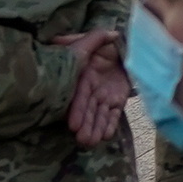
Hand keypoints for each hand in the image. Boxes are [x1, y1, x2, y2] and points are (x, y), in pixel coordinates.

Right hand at [58, 30, 131, 148]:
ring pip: (99, 115)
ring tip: (91, 143)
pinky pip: (114, 115)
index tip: (72, 124)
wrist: (125, 49)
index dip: (77, 109)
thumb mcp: (91, 39)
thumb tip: (57, 39)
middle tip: (82, 140)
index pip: (79, 95)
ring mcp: (104, 97)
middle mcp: (91, 91)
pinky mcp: (117, 101)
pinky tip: (106, 136)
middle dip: (85, 125)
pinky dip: (110, 125)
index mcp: (83, 78)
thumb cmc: (104, 45)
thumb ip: (78, 40)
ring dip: (96, 128)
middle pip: (88, 110)